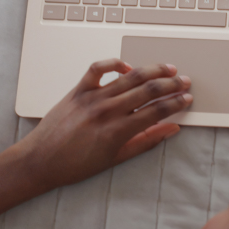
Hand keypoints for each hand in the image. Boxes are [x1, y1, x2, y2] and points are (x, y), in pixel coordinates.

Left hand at [0, 60, 191, 216]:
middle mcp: (107, 111)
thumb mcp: (116, 158)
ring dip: (152, 70)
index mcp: (119, 131)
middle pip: (148, 90)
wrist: (40, 161)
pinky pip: (98, 69)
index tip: (188, 98)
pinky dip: (115, 63)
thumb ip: (146, 142)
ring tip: (168, 68)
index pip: (157, 111)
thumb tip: (171, 130)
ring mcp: (92, 97)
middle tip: (185, 80)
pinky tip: (127, 66)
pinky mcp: (78, 90)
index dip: (177, 103)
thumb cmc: (75, 165)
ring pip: (129, 76)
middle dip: (171, 83)